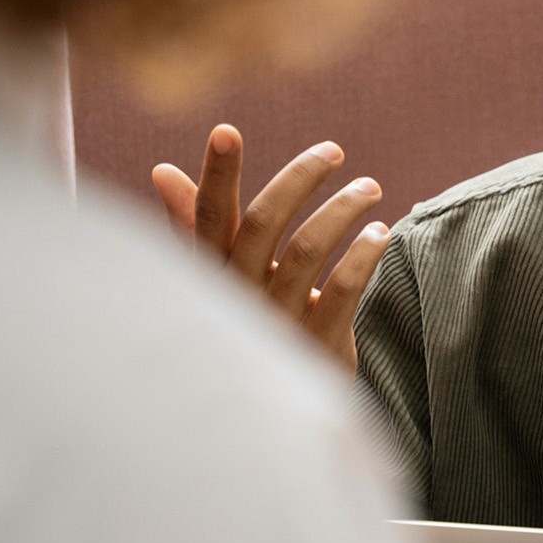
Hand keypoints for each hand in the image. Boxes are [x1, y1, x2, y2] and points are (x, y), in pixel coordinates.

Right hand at [150, 123, 388, 373]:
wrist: (280, 412)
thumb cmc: (251, 325)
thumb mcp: (223, 277)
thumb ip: (197, 226)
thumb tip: (162, 171)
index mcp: (211, 274)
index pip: (207, 217)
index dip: (216, 175)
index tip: (225, 130)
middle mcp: (236, 296)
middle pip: (261, 225)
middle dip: (298, 179)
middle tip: (333, 151)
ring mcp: (275, 321)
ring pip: (307, 252)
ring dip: (342, 211)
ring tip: (370, 189)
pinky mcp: (315, 345)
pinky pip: (342, 292)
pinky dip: (363, 256)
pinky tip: (380, 233)